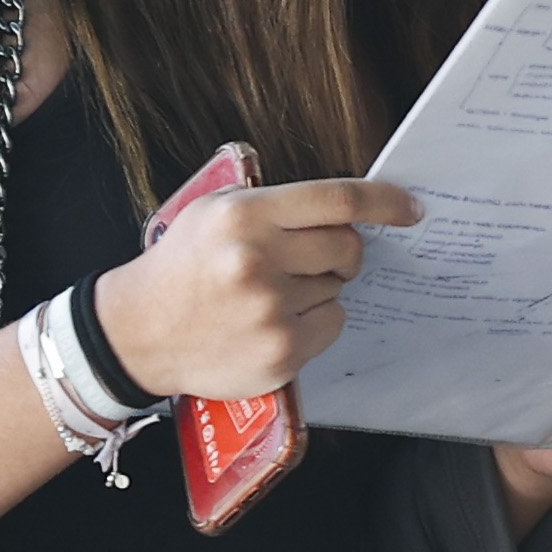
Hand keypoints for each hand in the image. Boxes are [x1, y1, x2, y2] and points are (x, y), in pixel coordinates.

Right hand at [90, 177, 417, 399]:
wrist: (139, 331)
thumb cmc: (185, 265)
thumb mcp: (217, 212)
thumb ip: (279, 205)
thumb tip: (351, 209)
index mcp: (245, 215)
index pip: (337, 200)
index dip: (384, 202)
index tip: (412, 208)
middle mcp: (258, 260)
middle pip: (347, 247)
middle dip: (341, 251)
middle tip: (308, 259)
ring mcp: (271, 310)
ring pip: (339, 288)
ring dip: (319, 288)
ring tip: (270, 294)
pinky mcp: (280, 352)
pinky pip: (332, 325)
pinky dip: (315, 322)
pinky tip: (275, 321)